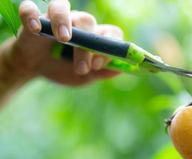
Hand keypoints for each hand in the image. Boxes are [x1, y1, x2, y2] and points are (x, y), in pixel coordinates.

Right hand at [5, 0, 122, 85]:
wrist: (36, 69)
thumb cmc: (64, 69)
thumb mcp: (85, 77)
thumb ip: (102, 73)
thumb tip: (121, 70)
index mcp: (93, 36)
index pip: (110, 32)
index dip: (109, 46)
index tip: (99, 64)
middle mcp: (77, 23)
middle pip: (87, 22)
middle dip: (86, 46)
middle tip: (82, 68)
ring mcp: (54, 19)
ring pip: (62, 7)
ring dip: (63, 20)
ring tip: (63, 38)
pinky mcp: (33, 19)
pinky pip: (29, 8)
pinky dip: (31, 15)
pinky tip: (35, 28)